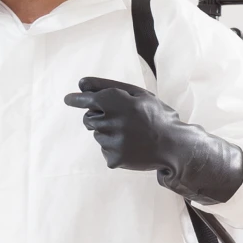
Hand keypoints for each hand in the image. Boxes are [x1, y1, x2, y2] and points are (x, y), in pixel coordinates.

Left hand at [64, 77, 242, 203]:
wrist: (174, 145)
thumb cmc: (155, 115)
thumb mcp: (137, 95)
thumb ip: (107, 87)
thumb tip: (80, 83)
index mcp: (118, 103)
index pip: (88, 100)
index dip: (77, 99)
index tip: (69, 99)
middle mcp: (113, 122)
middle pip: (89, 119)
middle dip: (99, 117)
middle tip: (122, 120)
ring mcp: (112, 142)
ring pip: (97, 135)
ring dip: (108, 132)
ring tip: (130, 133)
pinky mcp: (113, 159)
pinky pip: (104, 150)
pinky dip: (114, 147)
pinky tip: (131, 146)